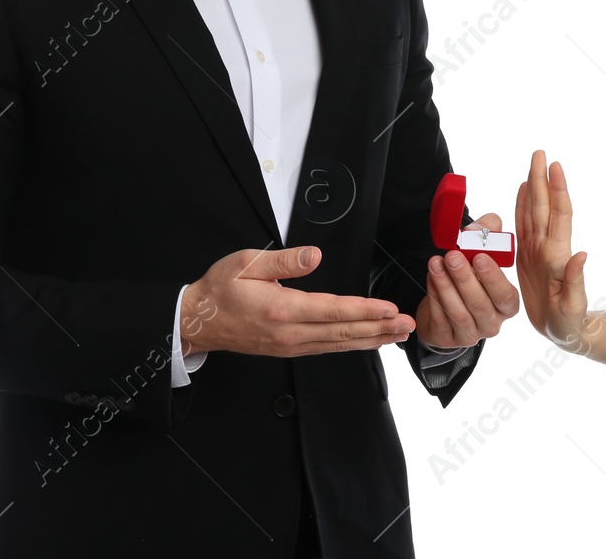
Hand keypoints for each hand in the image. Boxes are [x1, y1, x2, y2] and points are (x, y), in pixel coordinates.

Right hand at [182, 246, 415, 357]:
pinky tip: (367, 341)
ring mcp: (289, 346)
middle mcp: (289, 333)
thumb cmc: (221, 289)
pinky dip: (351, 344)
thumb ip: (284, 260)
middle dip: (379, 328)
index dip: (365, 310)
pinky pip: (326, 348)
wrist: (198, 321)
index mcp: (282, 309)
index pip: (333, 310)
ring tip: (396, 334)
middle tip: (407, 324)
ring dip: (370, 339)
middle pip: (343, 332)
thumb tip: (313, 255)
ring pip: (338, 344)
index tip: (389, 308)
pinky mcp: (288, 350)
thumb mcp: (247, 262)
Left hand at [416, 209, 520, 349]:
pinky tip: (430, 277)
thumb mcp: (482, 253)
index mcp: (507, 304)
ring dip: (445, 285)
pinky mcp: (447, 339)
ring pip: (458, 312)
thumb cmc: (471, 277)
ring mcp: (470, 334)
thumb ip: (487, 235)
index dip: (493, 278)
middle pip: (479, 304)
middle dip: (464, 278)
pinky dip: (434, 295)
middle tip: (452, 256)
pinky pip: (440, 318)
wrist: (448, 305)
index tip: (480, 257)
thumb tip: (483, 227)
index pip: (505, 295)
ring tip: (435, 263)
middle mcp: (492, 323)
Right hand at [515, 149, 590, 352]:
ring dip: (533, 187)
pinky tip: (522, 192)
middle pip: (544, 206)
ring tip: (532, 166)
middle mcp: (547, 247)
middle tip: (540, 153)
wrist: (564, 331)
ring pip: (533, 212)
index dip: (558, 190)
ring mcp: (537, 250)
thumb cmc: (569, 323)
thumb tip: (582, 255)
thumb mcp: (573, 307)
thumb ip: (576, 280)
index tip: (555, 167)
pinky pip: (522, 226)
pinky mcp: (527, 257)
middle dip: (542, 179)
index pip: (559, 215)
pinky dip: (521, 207)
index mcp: (557, 255)